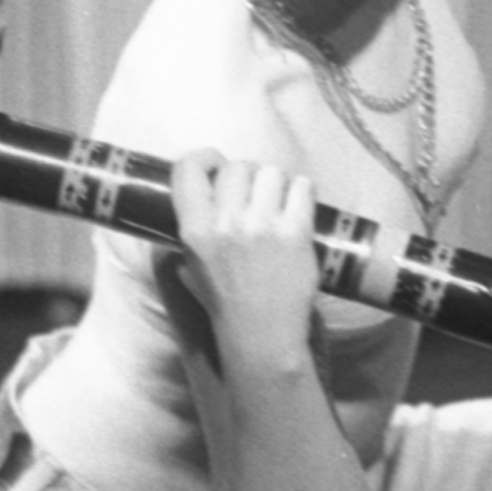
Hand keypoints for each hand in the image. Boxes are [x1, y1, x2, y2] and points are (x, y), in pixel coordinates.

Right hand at [163, 150, 321, 358]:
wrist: (261, 334)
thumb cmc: (225, 302)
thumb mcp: (191, 266)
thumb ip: (188, 231)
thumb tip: (194, 197)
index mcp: (194, 230)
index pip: (189, 168)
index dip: (205, 156)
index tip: (217, 162)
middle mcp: (226, 223)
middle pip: (238, 166)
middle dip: (248, 176)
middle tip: (255, 196)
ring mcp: (262, 226)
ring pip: (271, 172)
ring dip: (276, 185)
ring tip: (278, 205)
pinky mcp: (295, 233)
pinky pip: (302, 187)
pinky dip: (302, 193)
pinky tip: (298, 209)